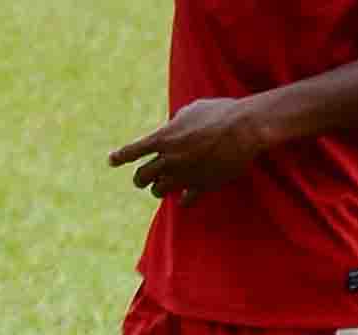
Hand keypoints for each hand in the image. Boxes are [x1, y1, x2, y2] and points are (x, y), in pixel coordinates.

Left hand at [109, 96, 275, 200]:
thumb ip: (176, 122)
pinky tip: (186, 197)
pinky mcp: (201, 186)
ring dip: (159, 189)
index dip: (120, 157)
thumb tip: (171, 127)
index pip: (132, 150)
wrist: (245, 129)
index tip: (111, 161)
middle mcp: (169, 159)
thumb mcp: (192, 109)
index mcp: (164, 137)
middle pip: (141, 177)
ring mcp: (183, 175)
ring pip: (158, 191)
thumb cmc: (221, 112)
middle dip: (141, 178)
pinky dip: (184, 199)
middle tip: (144, 179)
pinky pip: (184, 200)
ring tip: (164, 186)